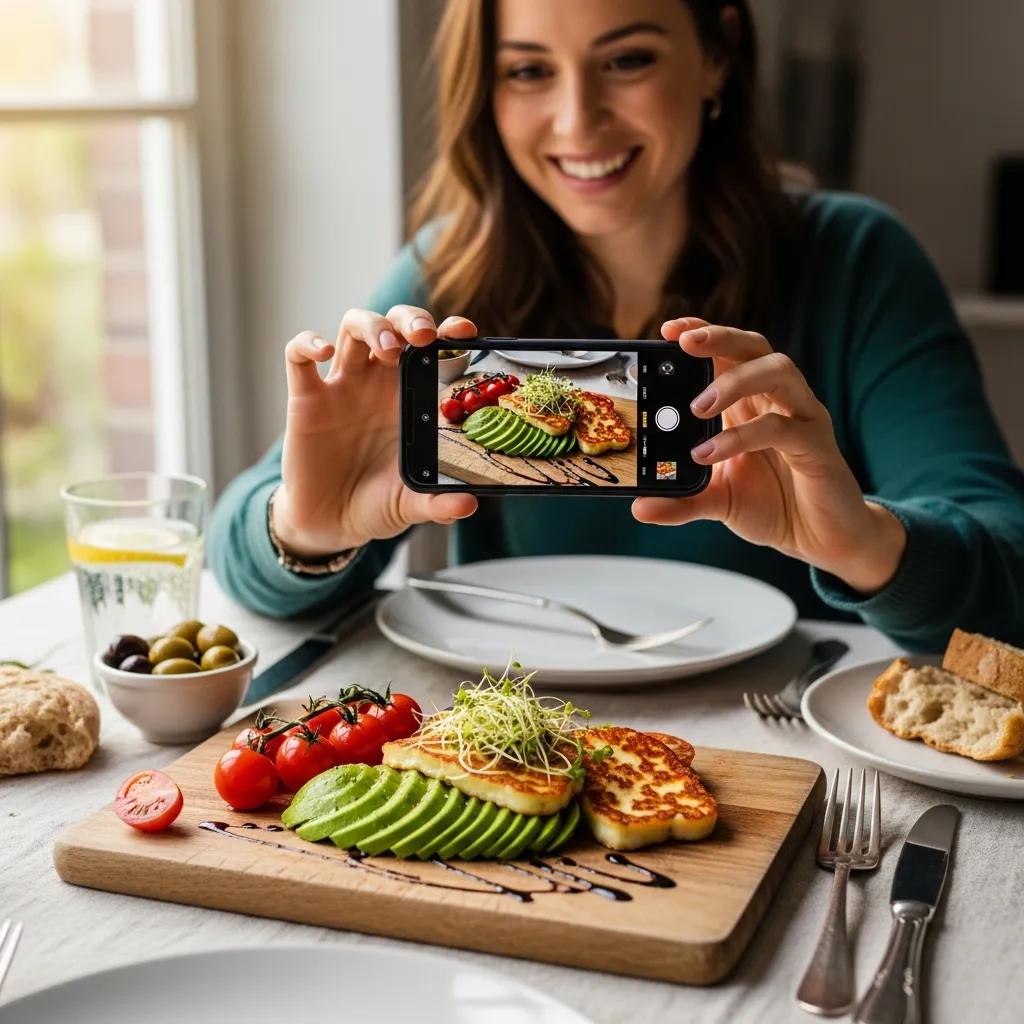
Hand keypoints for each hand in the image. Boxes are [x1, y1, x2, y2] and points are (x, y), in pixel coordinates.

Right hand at [273, 306, 478, 558]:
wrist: (331, 523)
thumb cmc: (376, 503)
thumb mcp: (410, 505)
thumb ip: (437, 504)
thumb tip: (468, 506)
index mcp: (412, 396)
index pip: (433, 349)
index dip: (448, 331)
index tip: (464, 332)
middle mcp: (379, 382)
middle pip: (394, 323)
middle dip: (410, 319)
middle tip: (423, 337)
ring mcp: (342, 386)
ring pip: (353, 327)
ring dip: (372, 325)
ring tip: (388, 348)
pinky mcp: (306, 399)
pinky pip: (298, 356)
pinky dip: (307, 343)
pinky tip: (321, 352)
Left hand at [632, 318, 906, 593]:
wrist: (820, 540)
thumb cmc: (774, 505)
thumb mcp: (717, 501)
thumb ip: (680, 500)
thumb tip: (639, 507)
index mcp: (752, 403)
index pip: (730, 351)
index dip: (704, 332)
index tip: (668, 329)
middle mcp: (779, 401)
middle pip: (756, 347)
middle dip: (720, 337)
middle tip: (684, 343)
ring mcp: (802, 419)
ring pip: (778, 372)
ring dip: (735, 381)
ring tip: (697, 406)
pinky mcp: (817, 447)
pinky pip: (781, 428)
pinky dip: (742, 437)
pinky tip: (709, 453)